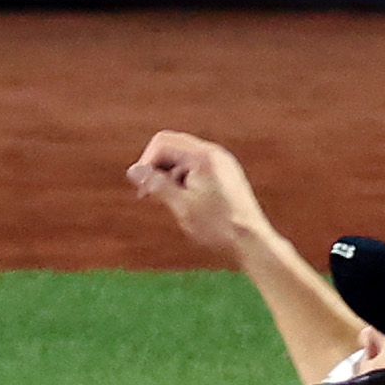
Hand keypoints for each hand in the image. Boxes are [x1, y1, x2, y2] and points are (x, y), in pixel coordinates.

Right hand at [125, 131, 275, 258]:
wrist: (252, 241)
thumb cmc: (217, 225)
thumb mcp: (180, 205)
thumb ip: (156, 184)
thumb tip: (132, 171)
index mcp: (204, 156)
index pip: (163, 143)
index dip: (146, 162)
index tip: (142, 188)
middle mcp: (215, 154)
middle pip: (173, 147)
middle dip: (155, 168)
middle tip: (147, 195)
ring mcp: (222, 164)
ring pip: (183, 159)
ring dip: (168, 176)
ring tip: (168, 202)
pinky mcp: (225, 176)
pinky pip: (196, 169)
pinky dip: (183, 181)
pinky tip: (184, 203)